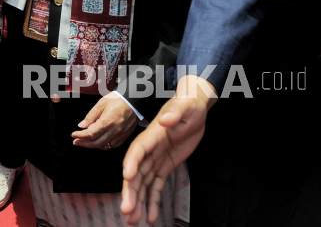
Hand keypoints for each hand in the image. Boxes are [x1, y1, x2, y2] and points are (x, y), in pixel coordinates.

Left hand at [71, 92, 138, 148]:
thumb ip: (91, 116)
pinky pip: (113, 145)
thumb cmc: (117, 100)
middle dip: (84, 143)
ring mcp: (121, 135)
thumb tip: (81, 126)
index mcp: (107, 121)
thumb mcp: (101, 104)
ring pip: (104, 146)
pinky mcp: (125, 136)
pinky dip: (104, 145)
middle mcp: (114, 130)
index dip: (80, 136)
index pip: (90, 134)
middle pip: (96, 143)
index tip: (73, 135)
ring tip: (85, 142)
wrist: (133, 101)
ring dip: (93, 145)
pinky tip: (98, 142)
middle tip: (76, 142)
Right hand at [121, 75, 215, 224]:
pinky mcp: (163, 166)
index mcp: (152, 134)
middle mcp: (149, 148)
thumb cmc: (188, 105)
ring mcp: (155, 159)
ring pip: (142, 183)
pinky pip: (156, 186)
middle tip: (127, 211)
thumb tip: (165, 120)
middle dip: (130, 192)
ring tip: (133, 221)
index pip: (138, 149)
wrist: (193, 108)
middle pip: (136, 172)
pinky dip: (151, 201)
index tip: (127, 177)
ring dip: (137, 201)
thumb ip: (175, 113)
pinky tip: (150, 217)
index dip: (131, 162)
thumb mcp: (185, 106)